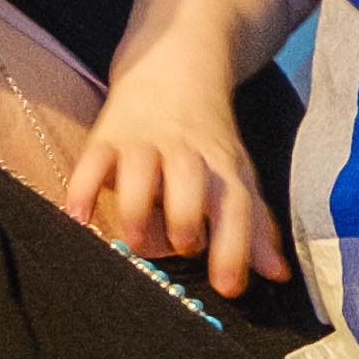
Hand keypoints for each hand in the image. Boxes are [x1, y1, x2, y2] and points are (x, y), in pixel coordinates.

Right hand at [65, 82, 279, 294]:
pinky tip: (79, 217)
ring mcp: (145, 142)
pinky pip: (93, 159)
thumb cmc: (207, 141)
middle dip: (186, 215)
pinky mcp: (107, 135)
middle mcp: (187, 154)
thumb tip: (279, 274)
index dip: (235, 248)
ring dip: (135, 205)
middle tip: (183, 247)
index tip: (230, 288)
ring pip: (140, 168)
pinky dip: (83, 187)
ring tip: (132, 241)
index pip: (236, 207)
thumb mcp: (236, 177)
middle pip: (191, 179)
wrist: (174, 70)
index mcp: (223, 169)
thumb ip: (254, 227)